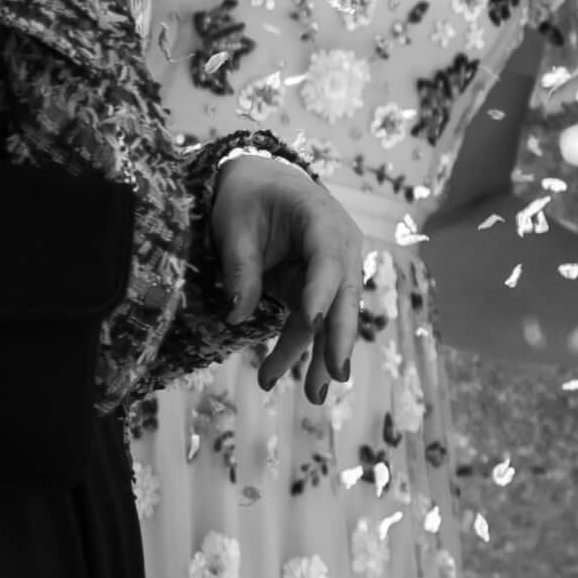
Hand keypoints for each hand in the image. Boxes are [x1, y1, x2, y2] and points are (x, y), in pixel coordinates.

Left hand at [204, 147, 366, 395]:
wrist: (262, 180)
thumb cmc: (248, 195)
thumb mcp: (234, 223)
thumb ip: (240, 268)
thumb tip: (237, 318)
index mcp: (323, 221)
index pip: (327, 260)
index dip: (321, 291)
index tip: (312, 322)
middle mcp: (340, 249)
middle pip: (343, 298)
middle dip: (338, 339)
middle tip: (334, 374)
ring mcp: (332, 271)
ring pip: (331, 318)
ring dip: (322, 356)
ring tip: (314, 396)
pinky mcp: (317, 288)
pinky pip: (314, 322)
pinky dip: (306, 348)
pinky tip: (299, 379)